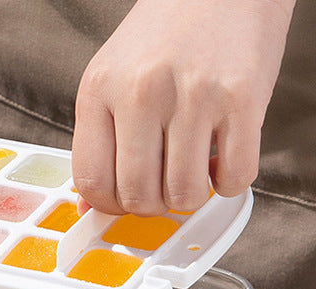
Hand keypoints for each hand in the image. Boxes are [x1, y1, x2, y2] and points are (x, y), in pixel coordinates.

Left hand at [71, 0, 295, 215]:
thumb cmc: (165, 35)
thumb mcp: (111, 79)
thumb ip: (98, 142)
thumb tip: (90, 208)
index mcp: (99, 89)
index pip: (91, 181)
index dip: (108, 206)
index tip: (122, 201)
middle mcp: (143, 92)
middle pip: (137, 196)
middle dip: (151, 205)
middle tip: (161, 186)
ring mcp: (194, 95)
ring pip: (184, 195)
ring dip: (189, 196)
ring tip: (192, 169)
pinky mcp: (243, 98)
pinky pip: (233, 176)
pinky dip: (228, 182)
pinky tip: (220, 159)